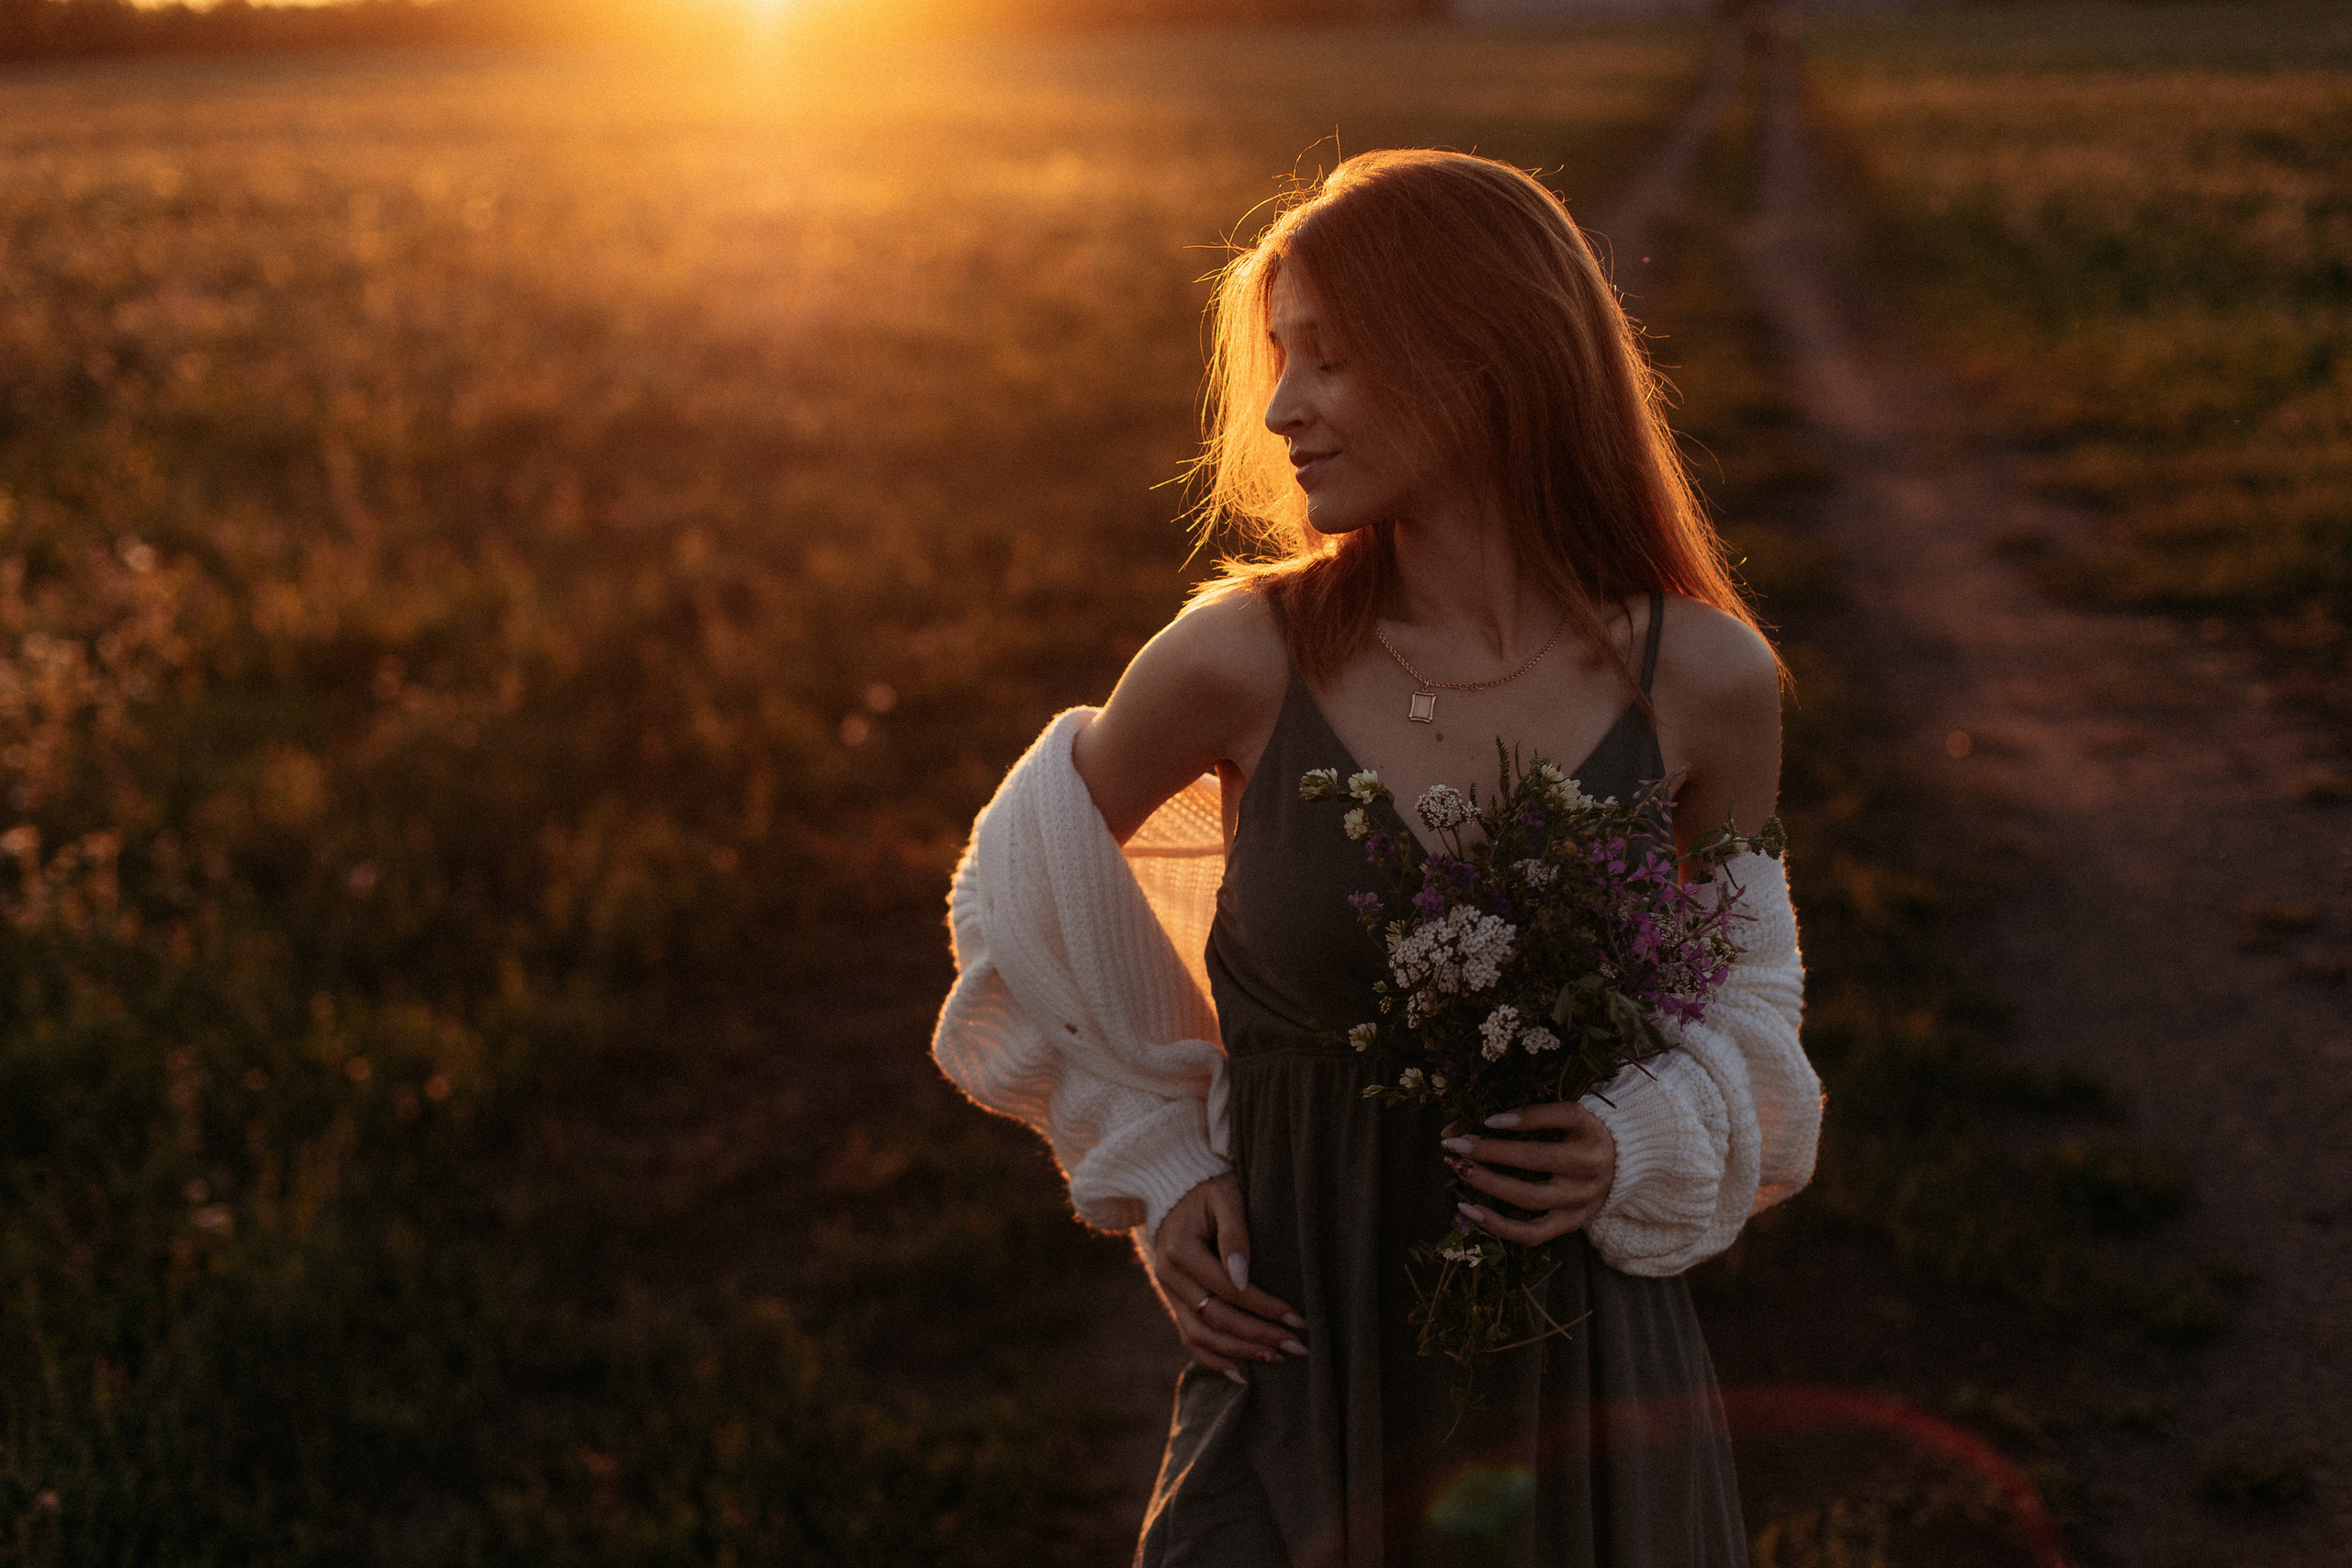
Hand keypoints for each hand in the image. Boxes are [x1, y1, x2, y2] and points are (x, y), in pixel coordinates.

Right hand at [1147, 1175, 1307, 1382]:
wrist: (1175, 1193)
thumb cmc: (1209, 1191)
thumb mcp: (1225, 1196)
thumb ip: (1235, 1233)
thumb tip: (1243, 1276)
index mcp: (1180, 1250)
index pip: (1227, 1288)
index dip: (1263, 1306)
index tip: (1298, 1318)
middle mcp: (1168, 1276)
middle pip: (1216, 1317)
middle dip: (1259, 1335)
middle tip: (1298, 1347)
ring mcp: (1168, 1293)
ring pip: (1201, 1335)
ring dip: (1241, 1351)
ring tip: (1278, 1358)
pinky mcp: (1173, 1302)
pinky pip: (1189, 1337)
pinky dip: (1212, 1359)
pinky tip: (1241, 1373)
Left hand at [1441, 1101, 1616, 1243]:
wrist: (1616, 1170)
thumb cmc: (1575, 1136)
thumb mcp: (1561, 1118)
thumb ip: (1519, 1116)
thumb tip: (1454, 1126)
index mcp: (1589, 1130)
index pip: (1563, 1116)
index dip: (1527, 1117)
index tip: (1488, 1119)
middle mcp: (1589, 1165)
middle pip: (1537, 1159)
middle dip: (1491, 1151)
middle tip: (1455, 1144)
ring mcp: (1580, 1199)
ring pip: (1530, 1197)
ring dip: (1488, 1183)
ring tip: (1459, 1169)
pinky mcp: (1570, 1224)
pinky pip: (1532, 1233)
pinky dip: (1497, 1225)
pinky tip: (1468, 1209)